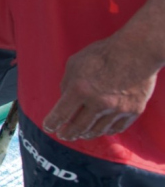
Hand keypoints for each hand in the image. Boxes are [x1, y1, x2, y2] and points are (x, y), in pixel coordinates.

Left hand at [43, 33, 159, 140]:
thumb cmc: (103, 54)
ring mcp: (117, 109)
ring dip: (85, 134)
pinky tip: (99, 130)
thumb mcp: (75, 64)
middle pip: (78, 127)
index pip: (60, 114)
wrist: (137, 51)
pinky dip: (105, 131)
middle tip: (63, 135)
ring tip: (79, 134)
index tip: (49, 128)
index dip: (52, 124)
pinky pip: (115, 128)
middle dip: (68, 134)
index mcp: (80, 89)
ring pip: (97, 130)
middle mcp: (98, 102)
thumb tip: (64, 100)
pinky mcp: (133, 111)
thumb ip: (67, 84)